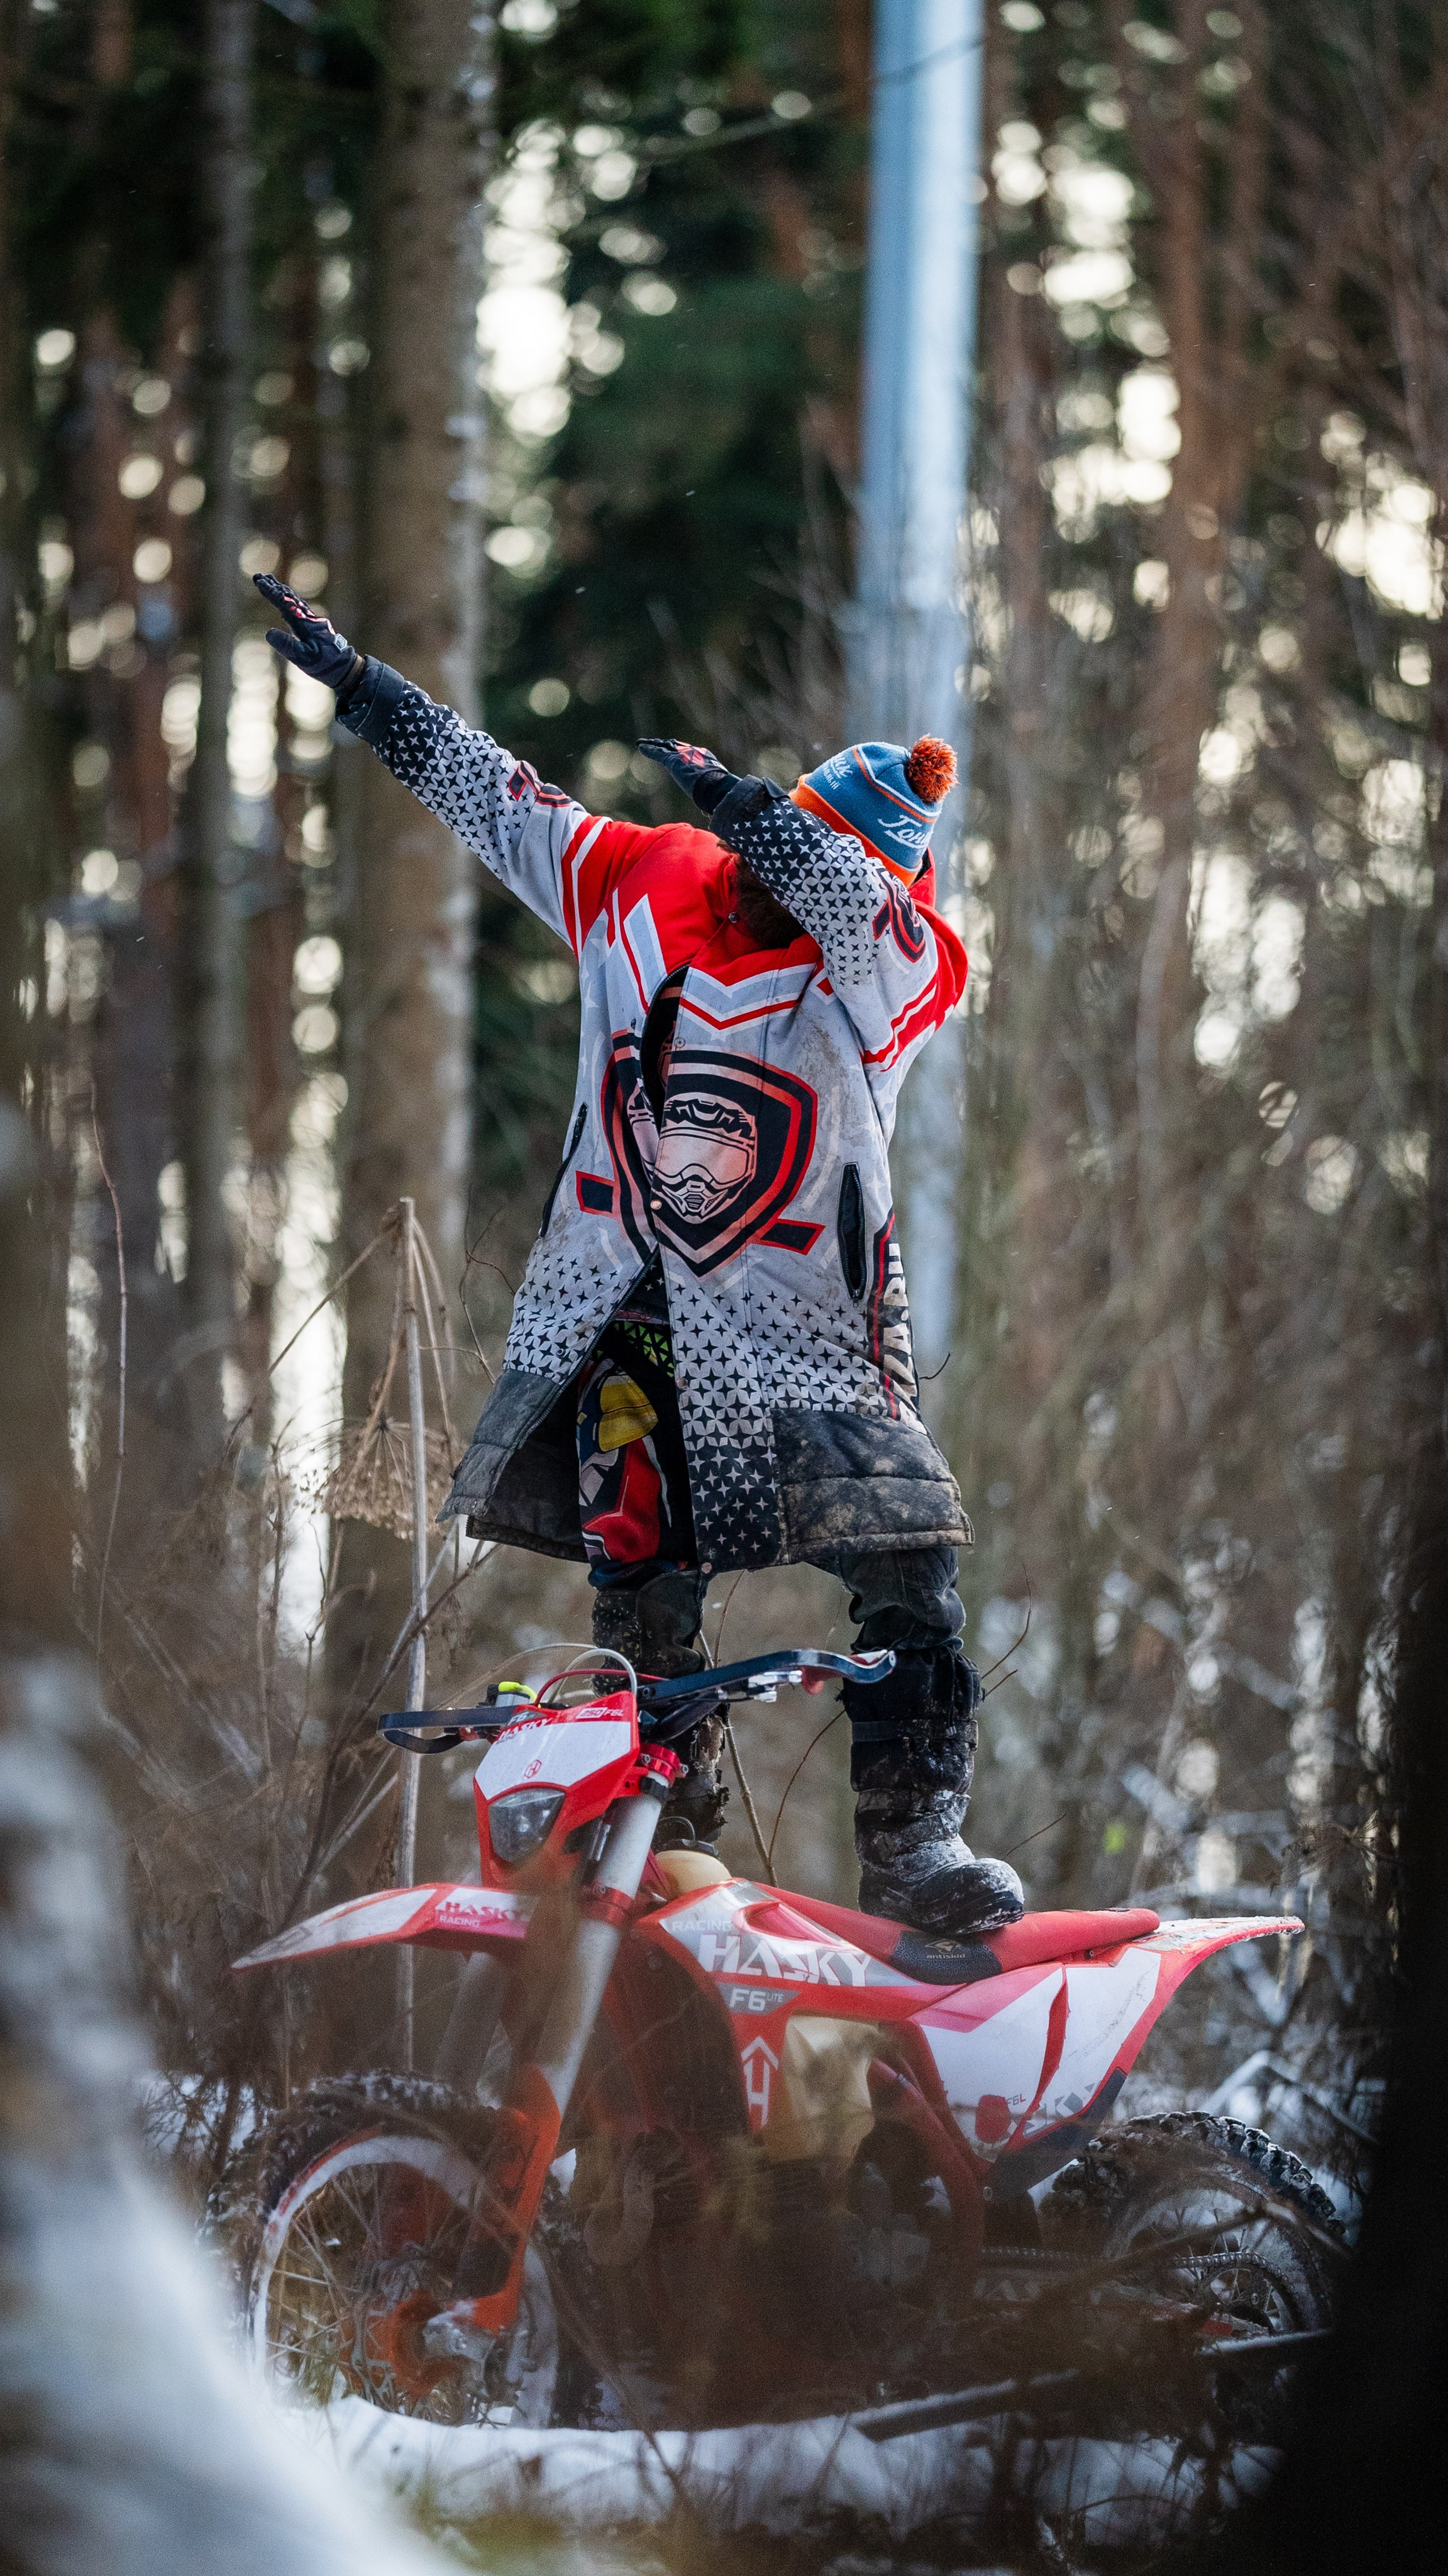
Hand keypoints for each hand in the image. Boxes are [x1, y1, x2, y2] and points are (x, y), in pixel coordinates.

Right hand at [253, 572, 360, 693]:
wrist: (346, 667)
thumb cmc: (325, 664)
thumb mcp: (303, 658)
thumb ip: (287, 645)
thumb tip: (269, 632)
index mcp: (304, 623)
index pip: (285, 603)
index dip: (271, 592)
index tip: (259, 582)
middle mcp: (308, 618)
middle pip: (289, 597)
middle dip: (273, 587)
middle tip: (259, 576)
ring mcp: (312, 621)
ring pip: (295, 601)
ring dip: (281, 591)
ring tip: (270, 582)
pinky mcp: (315, 626)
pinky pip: (299, 608)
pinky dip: (290, 600)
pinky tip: (286, 602)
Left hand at [636, 736, 736, 815]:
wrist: (716, 787)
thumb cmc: (718, 793)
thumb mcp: (711, 794)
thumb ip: (705, 800)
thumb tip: (706, 812)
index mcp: (705, 759)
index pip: (690, 753)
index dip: (681, 752)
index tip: (674, 752)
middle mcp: (694, 753)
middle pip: (676, 746)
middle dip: (665, 744)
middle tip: (657, 743)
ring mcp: (683, 755)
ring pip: (664, 747)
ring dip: (653, 744)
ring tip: (642, 742)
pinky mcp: (673, 760)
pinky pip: (658, 753)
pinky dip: (649, 750)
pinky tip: (640, 747)